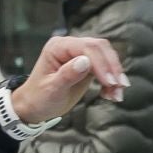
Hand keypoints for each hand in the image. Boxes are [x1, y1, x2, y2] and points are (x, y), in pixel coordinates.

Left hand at [7, 36, 126, 123]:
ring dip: (115, 75)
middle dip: (112, 68)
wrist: (34, 106)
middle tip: (119, 87)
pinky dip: (111, 80)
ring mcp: (79, 54)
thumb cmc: (38, 98)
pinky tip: (110, 94)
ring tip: (116, 94)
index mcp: (57, 47)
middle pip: (100, 48)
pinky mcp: (87, 64)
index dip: (101, 63)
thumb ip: (67, 75)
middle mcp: (69, 46)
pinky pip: (105, 68)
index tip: (110, 82)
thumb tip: (84, 61)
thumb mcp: (51, 89)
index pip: (86, 48)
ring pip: (106, 57)